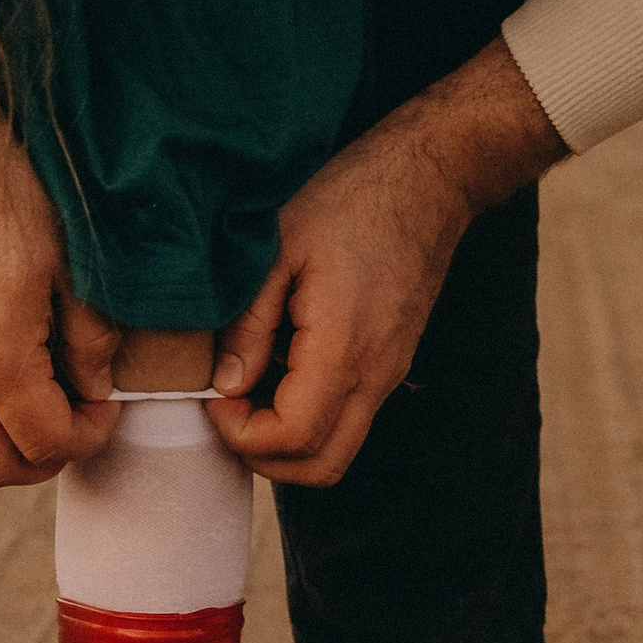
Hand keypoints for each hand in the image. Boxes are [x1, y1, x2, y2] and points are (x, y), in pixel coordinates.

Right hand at [0, 44, 120, 486]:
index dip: (88, 437)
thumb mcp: (72, 266)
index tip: (105, 407)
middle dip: (46, 457)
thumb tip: (96, 388)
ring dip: (2, 447)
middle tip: (76, 418)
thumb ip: (89, 339)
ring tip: (36, 407)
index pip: (47, 443)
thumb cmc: (10, 200)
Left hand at [208, 40, 564, 485]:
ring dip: (286, 438)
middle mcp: (376, 374)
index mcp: (345, 348)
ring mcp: (390, 372)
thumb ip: (249, 324)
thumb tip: (224, 384)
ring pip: (337, 449)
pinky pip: (350, 415)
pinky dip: (309, 414)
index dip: (239, 432)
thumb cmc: (350, 197)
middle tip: (228, 404)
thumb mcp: (279, 246)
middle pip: (319, 466)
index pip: (291, 439)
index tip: (213, 392)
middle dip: (262, 454)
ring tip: (251, 383)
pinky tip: (282, 362)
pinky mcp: (392, 361)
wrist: (428, 176)